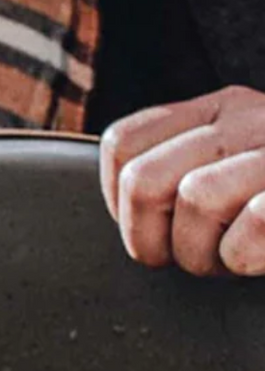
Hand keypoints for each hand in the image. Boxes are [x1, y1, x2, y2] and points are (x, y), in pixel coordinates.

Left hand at [100, 85, 264, 275]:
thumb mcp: (232, 171)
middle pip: (144, 179)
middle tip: (189, 258)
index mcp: (220, 109)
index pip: (121, 143)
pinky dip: (244, 256)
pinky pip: (253, 224)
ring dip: (203, 255)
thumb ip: (178, 171)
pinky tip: (260, 258)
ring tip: (230, 261)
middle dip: (152, 241)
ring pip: (196, 198)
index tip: (154, 231)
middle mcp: (250, 116)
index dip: (120, 203)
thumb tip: (119, 208)